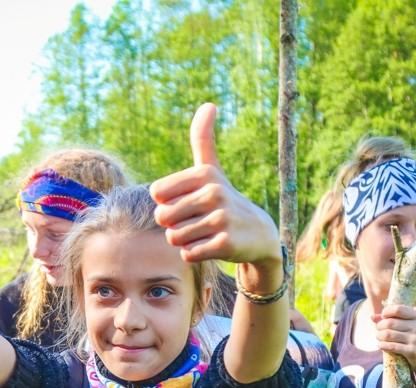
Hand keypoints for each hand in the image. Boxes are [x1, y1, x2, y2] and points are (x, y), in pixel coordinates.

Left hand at [149, 103, 280, 267]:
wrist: (258, 233)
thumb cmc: (223, 199)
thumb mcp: (212, 169)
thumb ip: (202, 139)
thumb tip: (209, 104)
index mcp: (204, 174)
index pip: (157, 195)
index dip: (167, 204)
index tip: (188, 203)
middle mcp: (213, 193)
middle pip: (163, 218)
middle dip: (174, 225)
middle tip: (196, 222)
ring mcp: (221, 219)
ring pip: (174, 238)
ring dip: (184, 241)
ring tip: (205, 233)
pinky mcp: (225, 244)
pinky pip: (188, 254)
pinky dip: (195, 254)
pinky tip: (211, 246)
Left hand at [372, 304, 415, 372]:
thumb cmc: (415, 341)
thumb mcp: (409, 328)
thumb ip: (391, 320)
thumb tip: (372, 317)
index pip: (398, 309)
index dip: (386, 312)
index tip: (383, 317)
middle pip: (390, 322)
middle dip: (379, 326)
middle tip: (378, 331)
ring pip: (388, 334)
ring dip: (379, 336)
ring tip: (379, 338)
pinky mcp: (412, 351)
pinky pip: (391, 346)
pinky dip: (382, 345)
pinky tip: (381, 345)